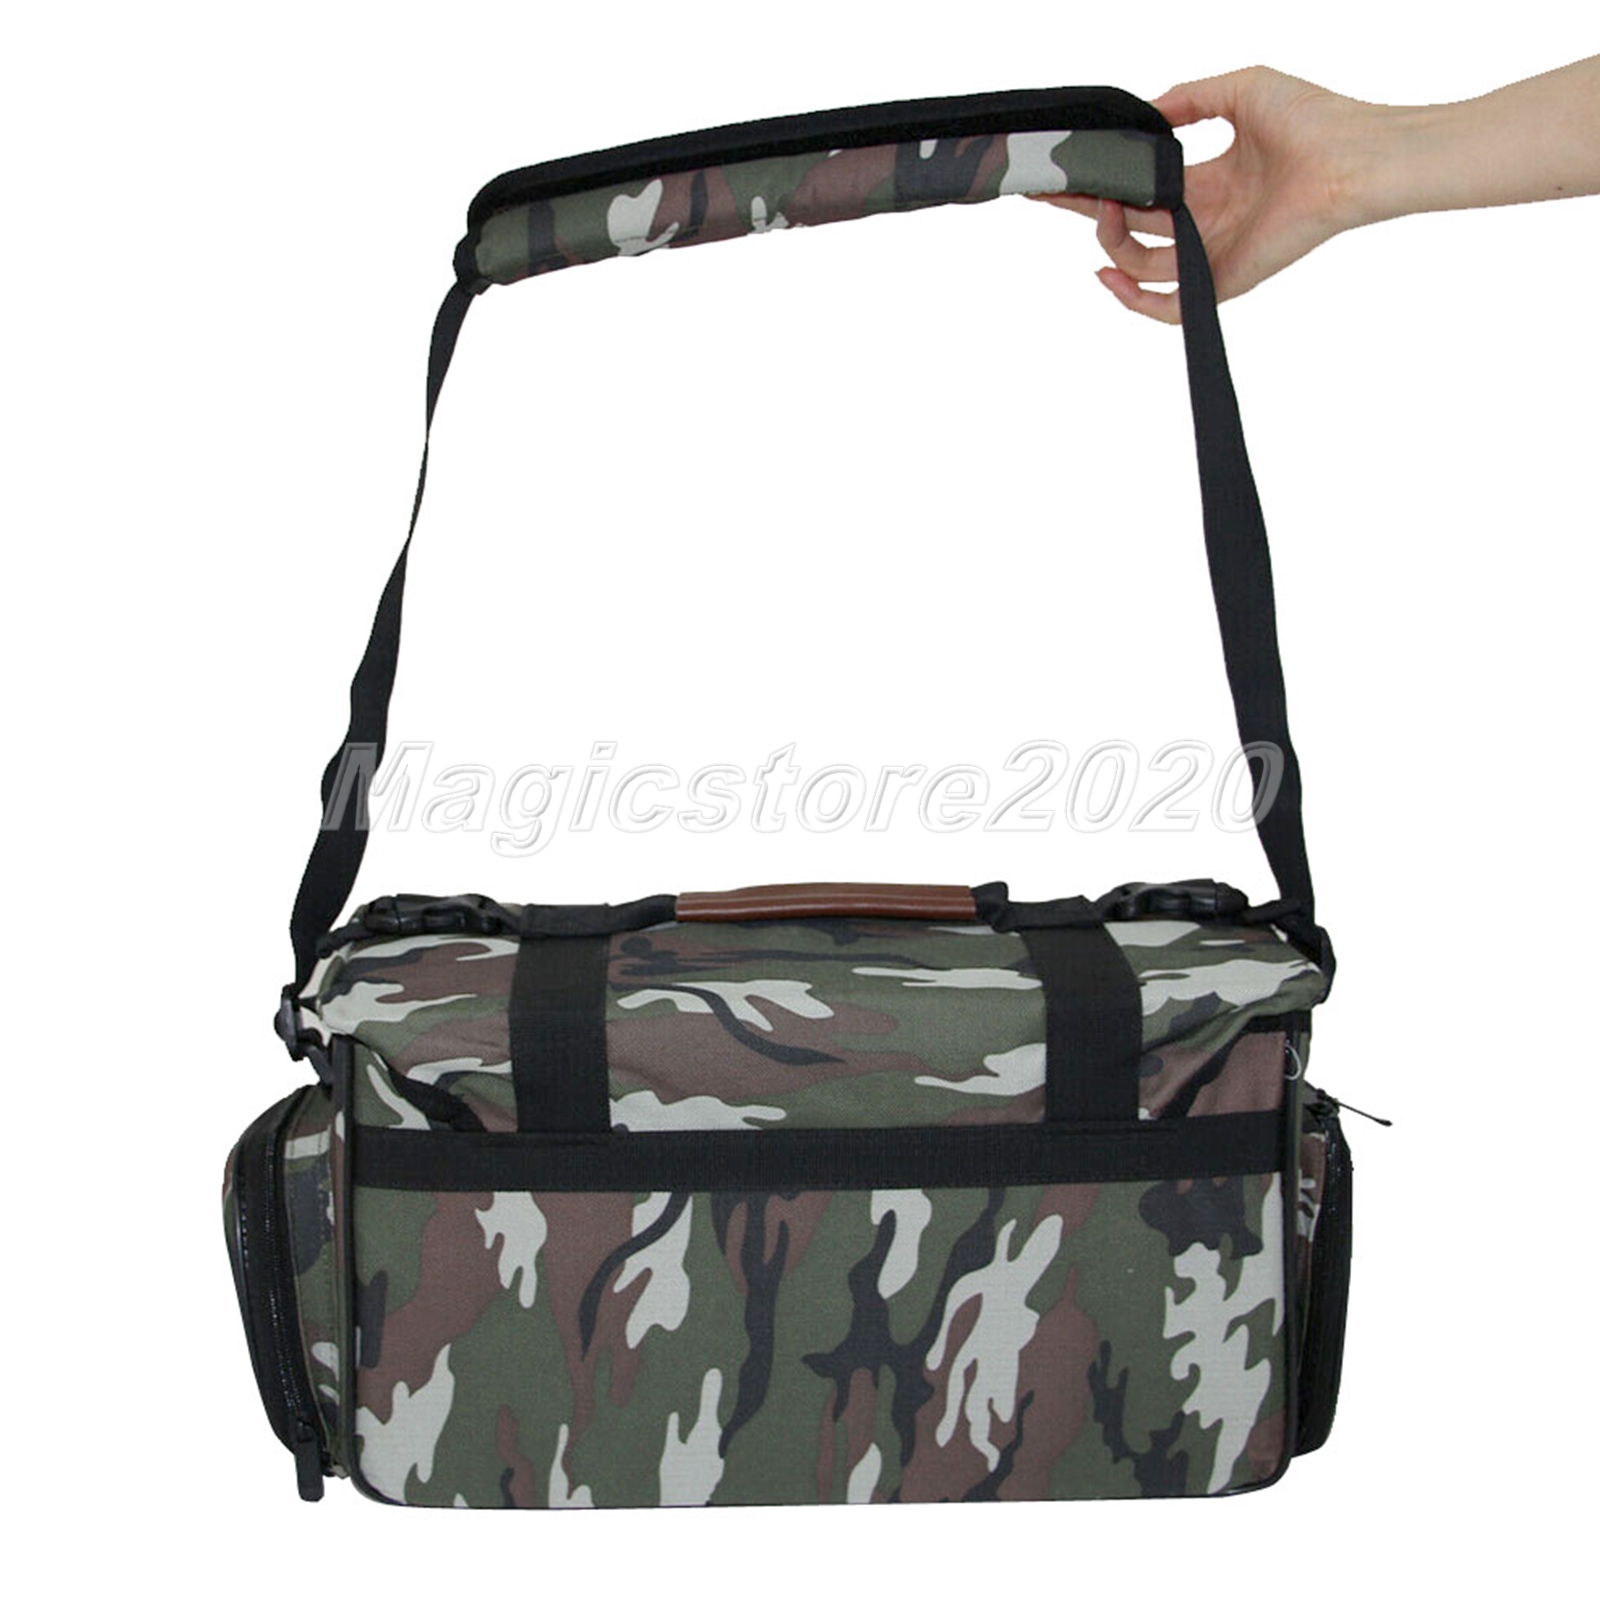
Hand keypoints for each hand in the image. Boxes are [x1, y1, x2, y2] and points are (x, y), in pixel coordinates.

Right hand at [1032, 66, 1377, 322]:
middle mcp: (1204, 221)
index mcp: (1207, 182)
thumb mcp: (1240, 88)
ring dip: (1109, 241)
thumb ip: (1188, 97)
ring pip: (1138, 265)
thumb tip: (1144, 114)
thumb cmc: (1315, 120)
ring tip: (1104, 209)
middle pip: (1128, 228)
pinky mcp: (1222, 280)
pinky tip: (1108, 273)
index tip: (1065, 169)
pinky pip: (1168, 307)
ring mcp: (1211, 254)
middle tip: (1048, 191)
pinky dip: (1132, 300)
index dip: (1100, 181)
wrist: (1354, 158)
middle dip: (1084, 210)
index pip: (1140, 189)